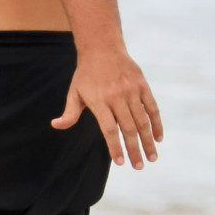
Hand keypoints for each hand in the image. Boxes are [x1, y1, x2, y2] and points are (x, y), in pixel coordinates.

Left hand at [54, 46, 161, 167]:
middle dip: (134, 150)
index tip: (121, 162)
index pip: (109, 129)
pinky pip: (152, 108)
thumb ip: (69, 112)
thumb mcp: (74, 92)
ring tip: (152, 157)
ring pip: (142, 121)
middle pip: (128, 129)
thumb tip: (56, 125)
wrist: (102, 48)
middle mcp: (117, 97)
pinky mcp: (142, 85)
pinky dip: (156, 123)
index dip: (115, 147)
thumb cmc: (86, 75)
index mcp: (99, 101)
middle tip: (139, 166)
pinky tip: (158, 138)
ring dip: (148, 141)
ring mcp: (131, 91)